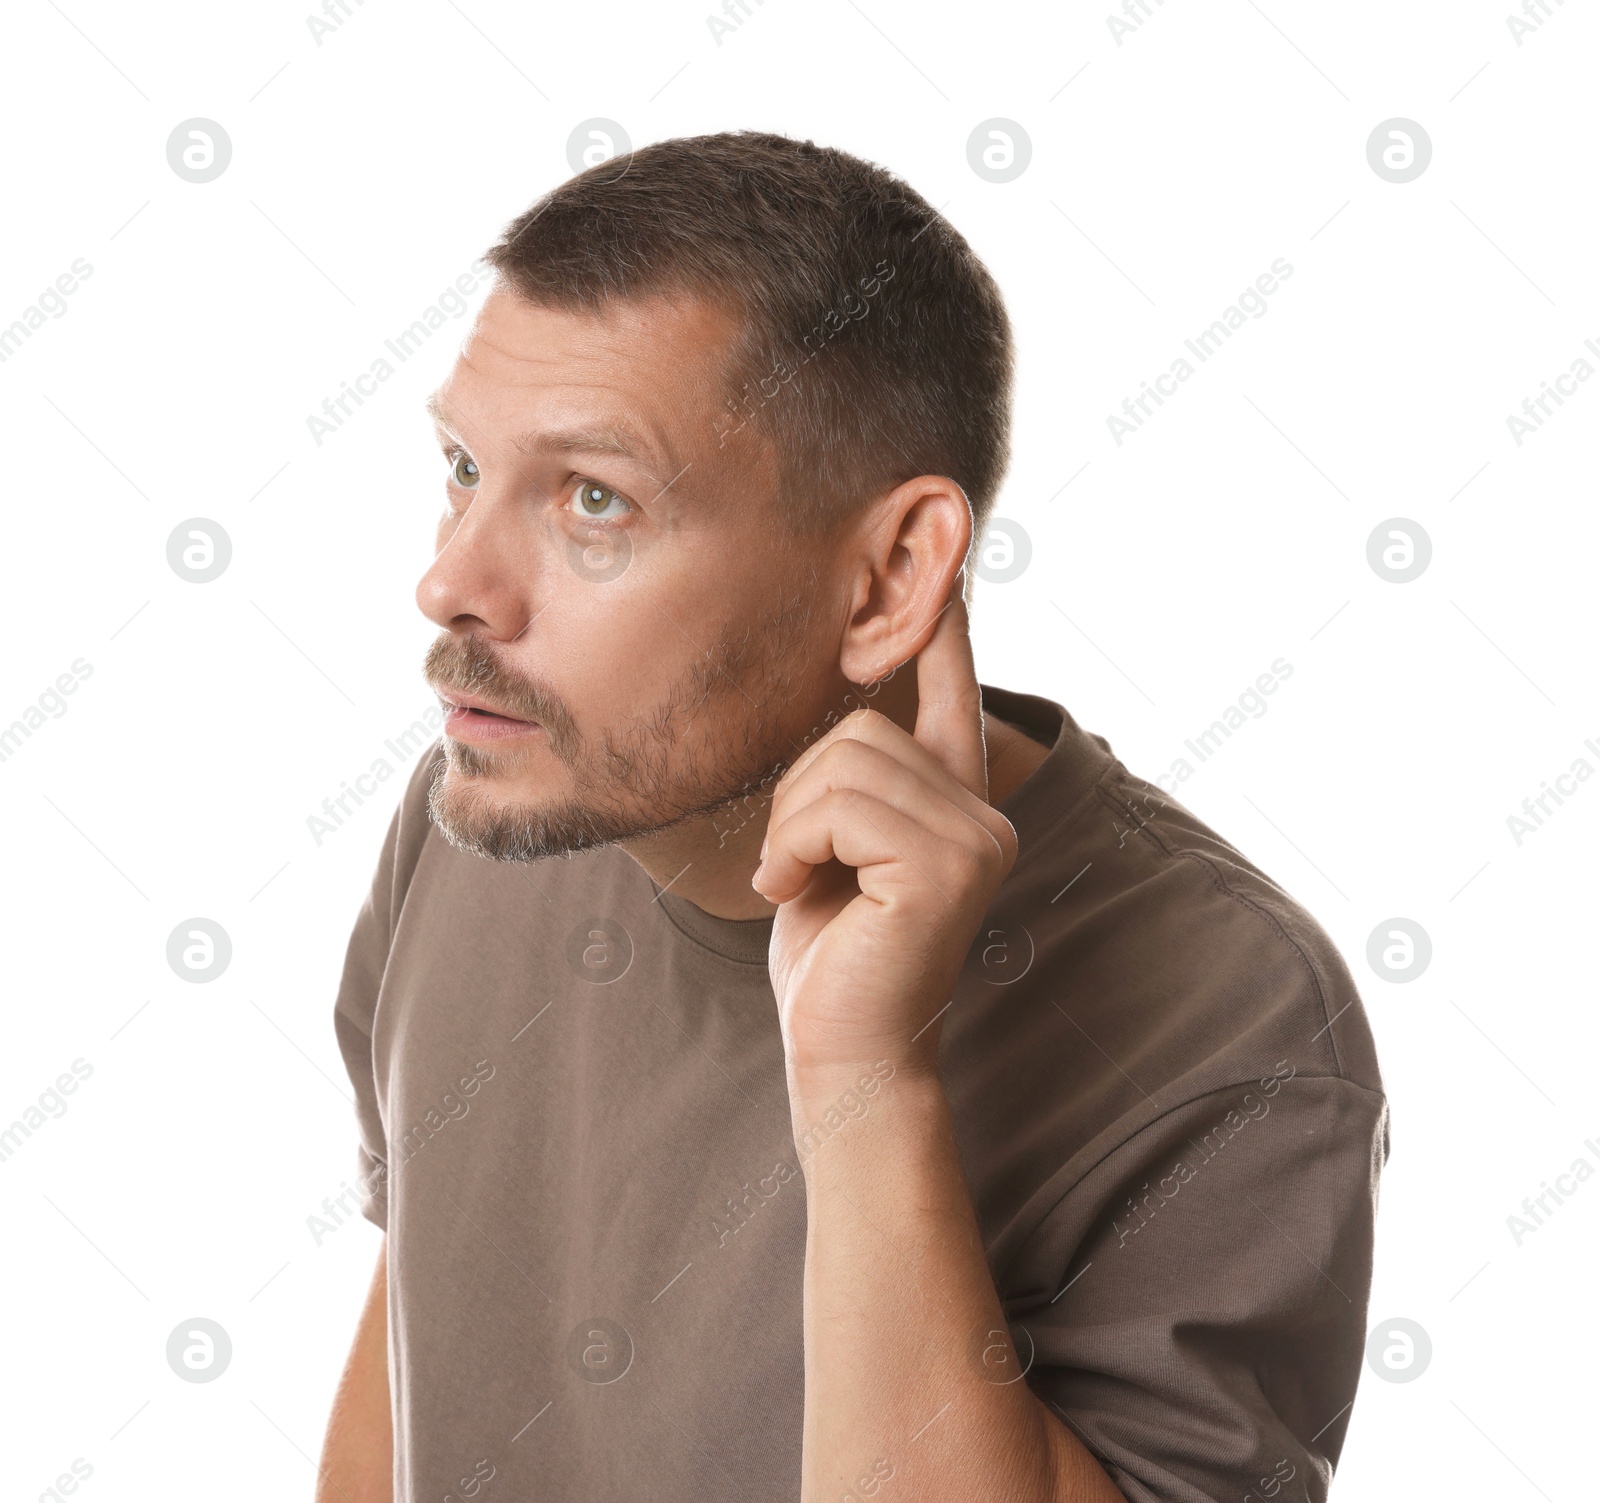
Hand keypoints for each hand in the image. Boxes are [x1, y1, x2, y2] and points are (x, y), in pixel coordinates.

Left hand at [752, 576, 1018, 1080]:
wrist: (839, 1049)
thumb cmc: (829, 953)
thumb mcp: (833, 849)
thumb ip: (854, 783)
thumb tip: (851, 706)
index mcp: (955, 803)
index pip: (955, 694)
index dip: (947, 625)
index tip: (951, 543)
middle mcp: (983, 812)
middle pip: (860, 725)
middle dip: (797, 794)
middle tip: (794, 865)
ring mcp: (976, 838)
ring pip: (843, 760)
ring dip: (789, 824)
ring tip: (799, 881)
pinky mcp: (948, 867)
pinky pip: (837, 805)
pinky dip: (792, 845)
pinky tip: (799, 894)